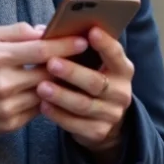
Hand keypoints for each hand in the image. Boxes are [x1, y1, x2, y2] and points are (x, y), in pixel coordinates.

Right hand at [0, 22, 89, 141]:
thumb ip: (15, 31)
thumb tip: (44, 30)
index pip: (41, 50)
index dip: (65, 45)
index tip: (83, 40)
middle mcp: (3, 83)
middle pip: (49, 73)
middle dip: (69, 64)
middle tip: (84, 57)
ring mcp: (8, 106)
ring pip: (47, 92)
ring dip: (61, 83)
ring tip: (73, 73)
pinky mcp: (11, 123)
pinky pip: (40, 109)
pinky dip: (48, 99)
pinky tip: (54, 90)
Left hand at [37, 27, 134, 157]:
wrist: (103, 118)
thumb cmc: (91, 80)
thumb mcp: (94, 65)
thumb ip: (82, 51)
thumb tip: (58, 33)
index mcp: (123, 70)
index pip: (116, 54)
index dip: (105, 44)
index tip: (90, 31)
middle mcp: (122, 92)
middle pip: (96, 82)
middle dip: (73, 72)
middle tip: (51, 62)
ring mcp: (112, 114)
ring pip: (83, 105)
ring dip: (61, 95)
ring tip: (41, 87)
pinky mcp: (99, 132)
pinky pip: (75, 125)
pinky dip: (58, 115)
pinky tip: (43, 106)